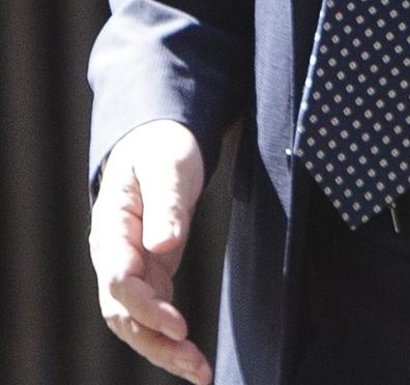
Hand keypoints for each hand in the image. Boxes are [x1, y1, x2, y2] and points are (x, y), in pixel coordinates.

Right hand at [89, 118, 210, 383]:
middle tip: (194, 363)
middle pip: (123, 313)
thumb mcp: (166, 165)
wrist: (155, 145)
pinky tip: (193, 358)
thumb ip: (165, 202)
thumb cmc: (160, 150)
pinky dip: (171, 339)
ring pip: (137, 322)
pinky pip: (154, 315)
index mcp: (111, 229)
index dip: (147, 308)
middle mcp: (114, 256)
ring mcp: (130, 268)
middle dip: (156, 344)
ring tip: (200, 372)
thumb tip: (164, 244)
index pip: (119, 280)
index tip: (180, 326)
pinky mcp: (150, 274)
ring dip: (164, 351)